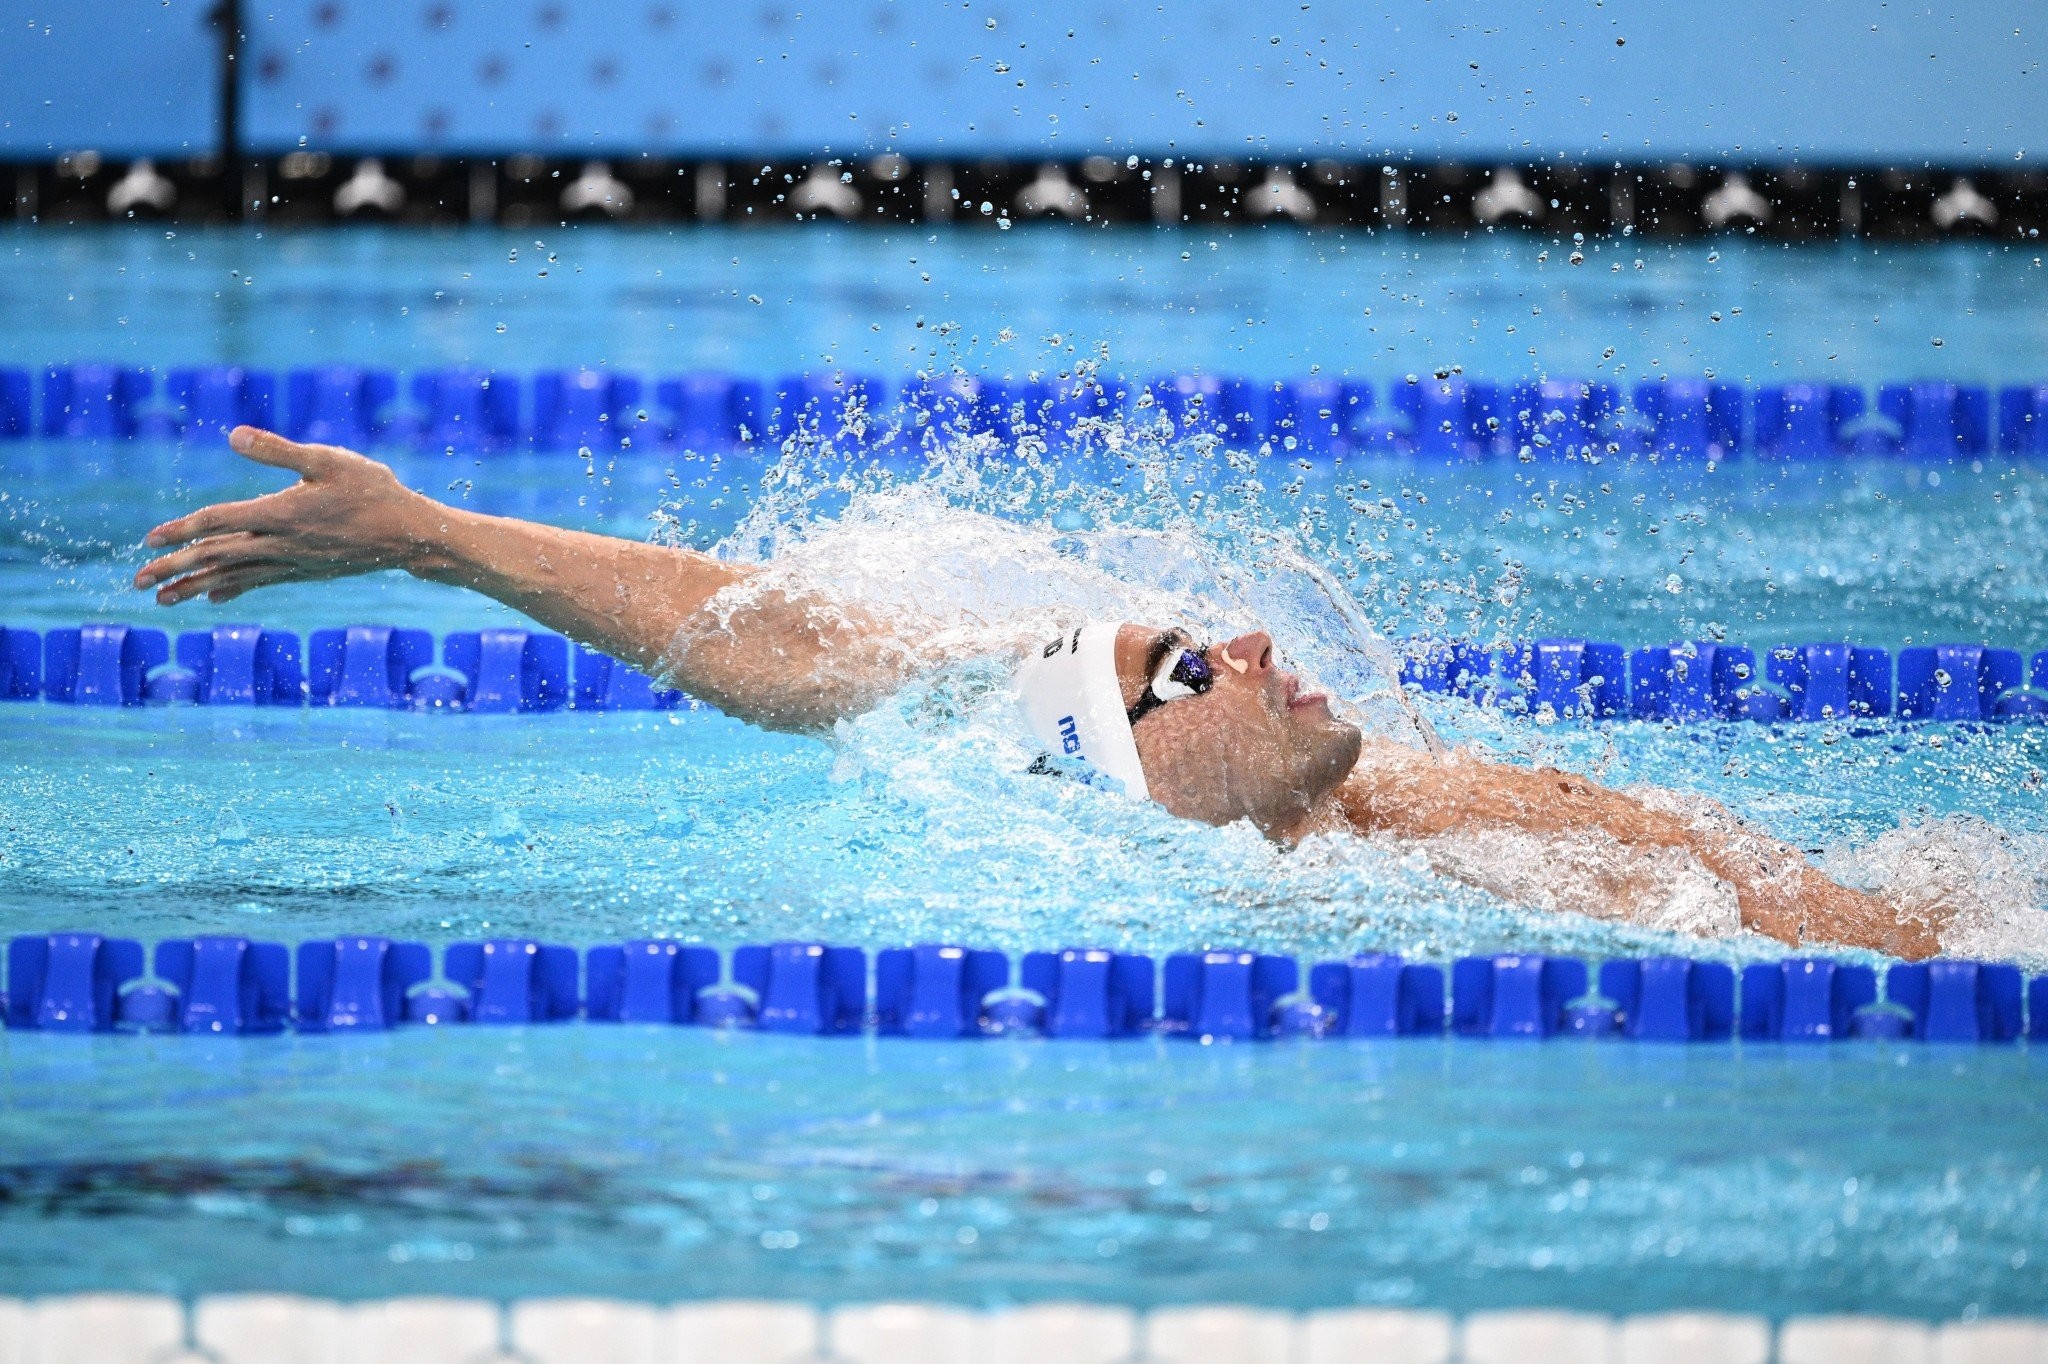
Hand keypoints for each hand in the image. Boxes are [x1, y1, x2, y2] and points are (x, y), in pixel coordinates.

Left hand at [134, 426, 441, 605]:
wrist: (411, 536)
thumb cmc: (373, 491)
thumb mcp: (328, 460)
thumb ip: (277, 449)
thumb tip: (231, 434)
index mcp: (281, 513)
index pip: (219, 522)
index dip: (181, 529)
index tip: (149, 540)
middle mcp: (281, 544)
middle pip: (217, 557)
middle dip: (175, 569)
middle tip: (138, 582)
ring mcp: (293, 562)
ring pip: (234, 577)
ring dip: (195, 587)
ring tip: (162, 599)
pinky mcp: (305, 571)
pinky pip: (259, 583)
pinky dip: (232, 589)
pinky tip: (213, 597)